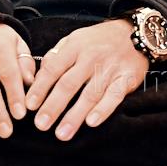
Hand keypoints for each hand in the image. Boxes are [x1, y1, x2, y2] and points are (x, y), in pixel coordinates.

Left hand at [25, 19, 148, 141]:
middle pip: (68, 84)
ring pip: (89, 94)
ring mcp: (109, 68)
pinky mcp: (126, 79)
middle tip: (41, 124)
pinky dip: (102, 110)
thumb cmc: (99, 40)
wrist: (136, 32)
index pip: (53, 68)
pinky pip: (113, 96)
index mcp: (74, 46)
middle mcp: (91, 57)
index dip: (40, 88)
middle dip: (53, 106)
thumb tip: (39, 77)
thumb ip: (56, 56)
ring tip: (62, 133)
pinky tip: (91, 122)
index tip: (30, 105)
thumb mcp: (75, 39)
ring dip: (74, 116)